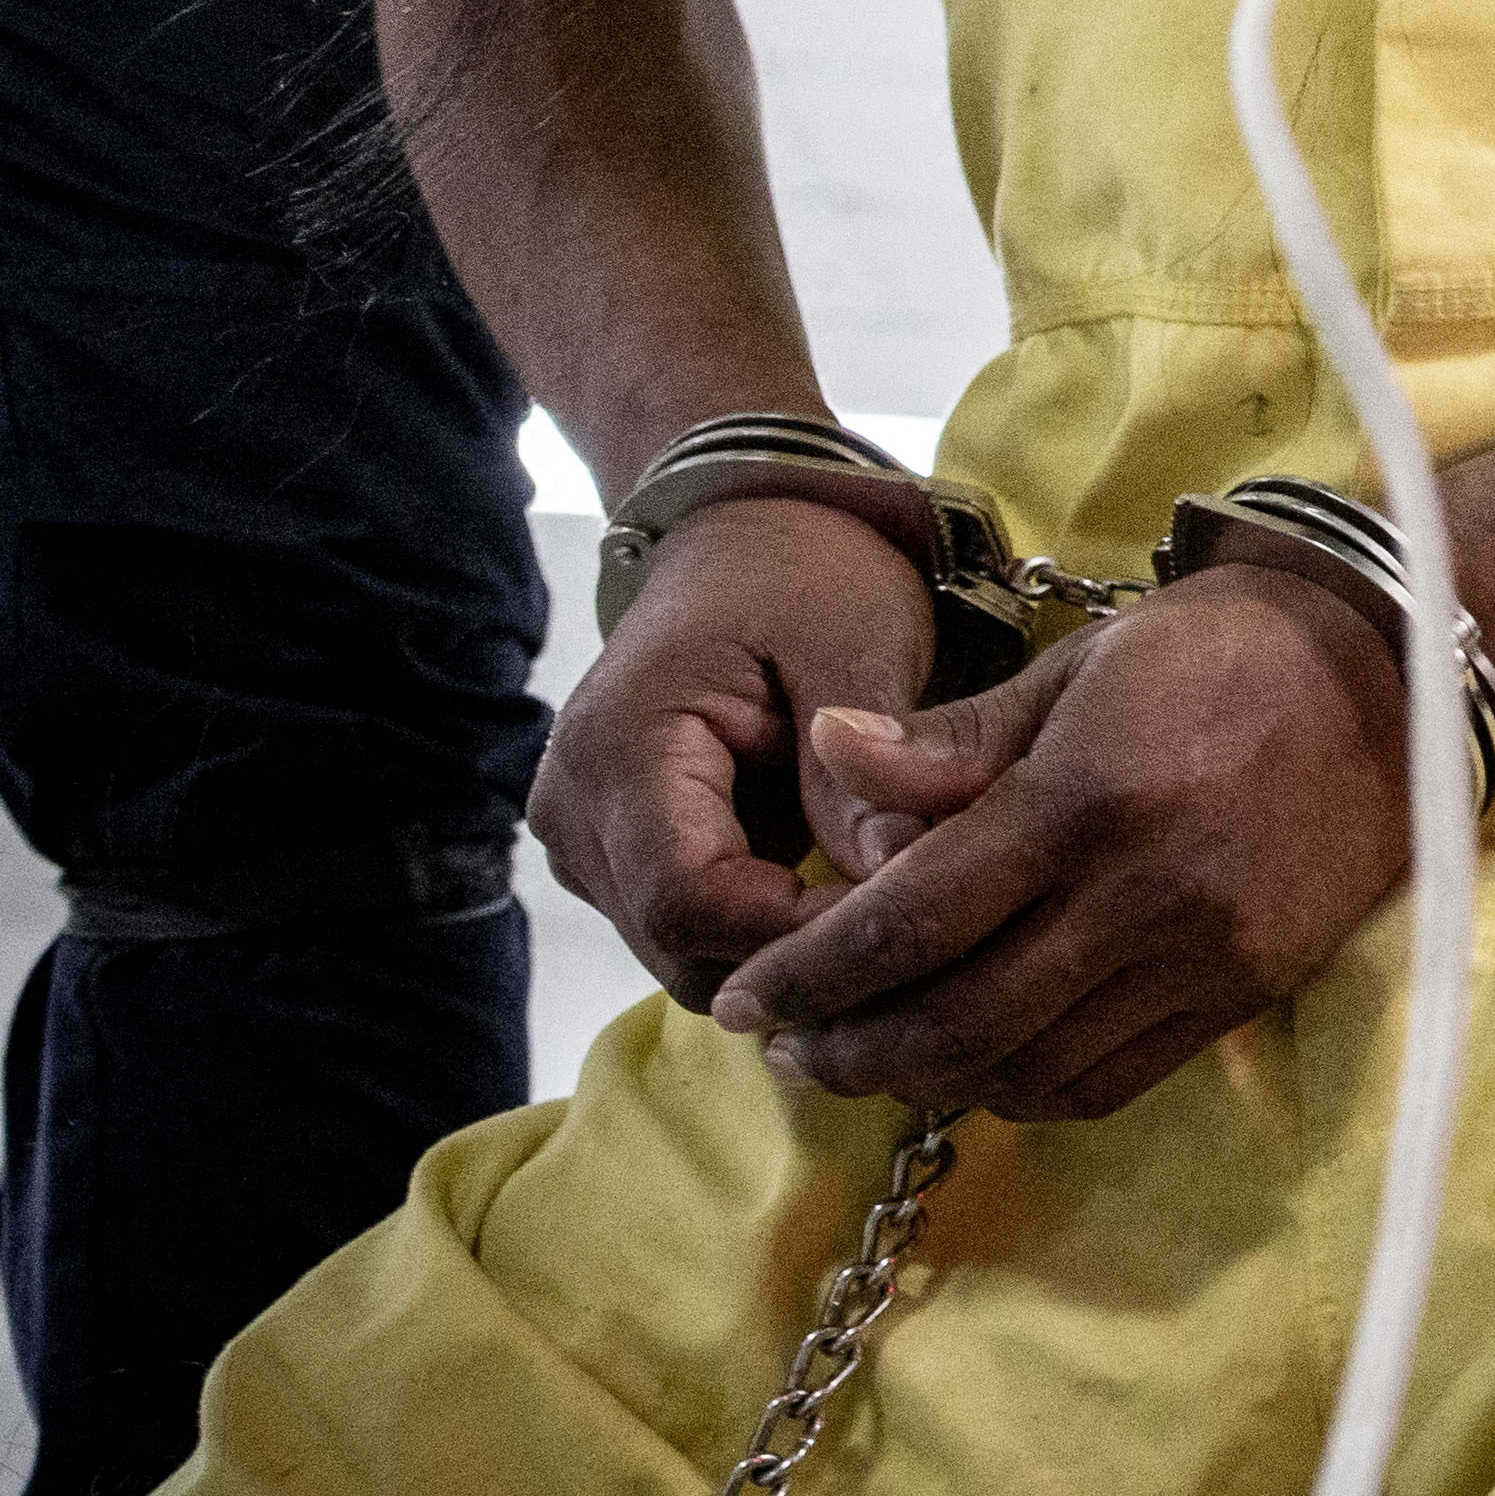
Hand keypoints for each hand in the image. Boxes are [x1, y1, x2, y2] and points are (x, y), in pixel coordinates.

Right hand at [535, 495, 938, 1001]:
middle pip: (682, 946)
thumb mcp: (853, 641)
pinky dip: (767, 930)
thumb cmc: (803, 573)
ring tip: (888, 901)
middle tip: (918, 925)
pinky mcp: (616, 857)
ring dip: (787, 949)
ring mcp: (585, 840)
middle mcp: (576, 808)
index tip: (901, 914)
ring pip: (687, 956)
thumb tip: (891, 883)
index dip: (795, 932)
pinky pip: (691, 932)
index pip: (687, 900)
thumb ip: (862, 765)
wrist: (744, 539)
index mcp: (621, 745)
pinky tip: (844, 891)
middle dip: (801, 953)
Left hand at [703, 563, 1419, 1121]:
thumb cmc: (1219, 651)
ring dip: (927, 1082)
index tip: (742, 1001)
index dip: (811, 977)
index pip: (912, 921)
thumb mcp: (1075, 666)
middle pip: (958, 1021)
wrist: (1397, 672)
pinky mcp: (1248, 992)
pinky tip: (976, 1064)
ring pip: (1028, 1071)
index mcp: (1087, 798)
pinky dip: (1022, 1090)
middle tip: (787, 1050)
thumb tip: (824, 756)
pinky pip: (1108, 1081)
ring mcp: (1205, 955)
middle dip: (851, 1050)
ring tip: (867, 1059)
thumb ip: (948, 743)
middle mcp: (1146, 894)